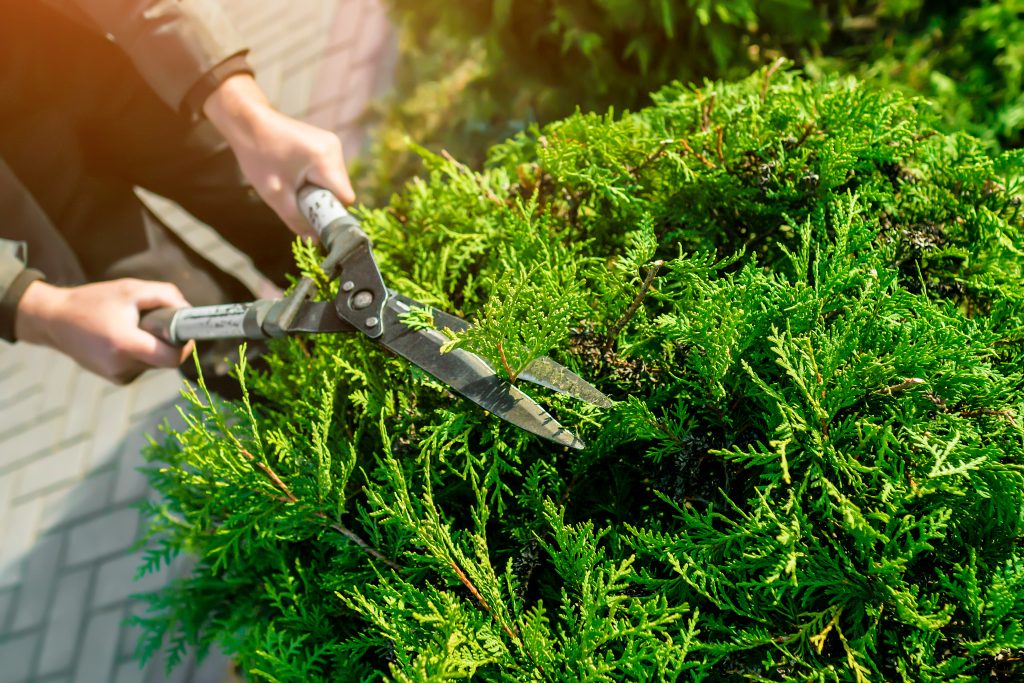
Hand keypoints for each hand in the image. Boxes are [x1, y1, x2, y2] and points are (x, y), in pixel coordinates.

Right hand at [15, 279, 194, 383]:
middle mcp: (122, 367)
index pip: (171, 358)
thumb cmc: (94, 301)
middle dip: (166, 341)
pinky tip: (122, 339)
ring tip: (130, 328)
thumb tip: (188, 312)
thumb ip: (166, 296)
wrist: (54, 320)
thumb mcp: (131, 289)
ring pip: (154, 362)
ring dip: (152, 346)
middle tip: (152, 322)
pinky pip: (141, 366)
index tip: (184, 331)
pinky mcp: (115, 379)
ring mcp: (117, 376)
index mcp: (125, 345)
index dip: (184, 346)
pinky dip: (140, 353)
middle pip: (164, 359)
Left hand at [203, 74, 355, 239]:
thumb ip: (297, 220)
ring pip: (335, 182)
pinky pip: (328, 171)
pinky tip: (296, 174)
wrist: (246, 121)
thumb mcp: (275, 194)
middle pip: (340, 190)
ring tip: (293, 184)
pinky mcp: (326, 143)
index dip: (330, 213)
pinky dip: (316, 180)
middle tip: (296, 199)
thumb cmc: (257, 155)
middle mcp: (334, 149)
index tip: (312, 217)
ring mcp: (331, 143)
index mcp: (325, 159)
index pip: (344, 198)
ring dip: (318, 190)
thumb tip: (315, 242)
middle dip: (322, 201)